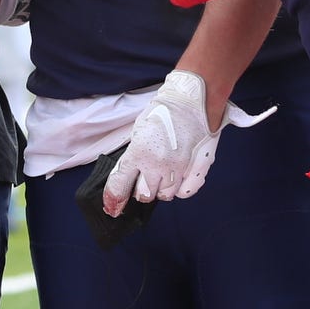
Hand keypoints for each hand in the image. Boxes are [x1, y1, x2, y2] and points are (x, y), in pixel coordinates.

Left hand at [101, 70, 220, 215]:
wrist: (191, 101)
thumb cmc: (162, 113)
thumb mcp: (138, 133)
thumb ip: (132, 157)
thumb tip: (127, 176)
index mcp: (138, 153)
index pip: (120, 184)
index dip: (114, 199)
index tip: (112, 207)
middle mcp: (157, 165)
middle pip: (144, 195)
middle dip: (141, 190)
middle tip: (144, 179)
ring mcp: (179, 169)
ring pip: (165, 195)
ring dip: (160, 188)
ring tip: (163, 173)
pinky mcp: (197, 169)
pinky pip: (185, 192)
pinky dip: (180, 189)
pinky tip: (178, 177)